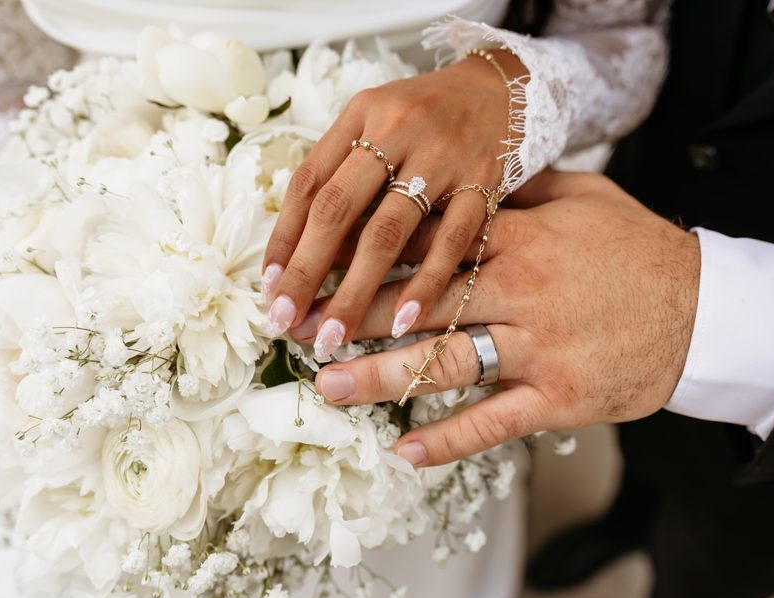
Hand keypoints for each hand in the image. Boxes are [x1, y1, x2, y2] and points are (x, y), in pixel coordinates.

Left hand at [261, 50, 526, 356]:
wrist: (504, 87)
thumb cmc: (429, 117)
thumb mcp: (378, 123)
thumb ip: (342, 171)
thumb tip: (296, 245)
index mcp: (361, 115)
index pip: (309, 183)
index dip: (284, 239)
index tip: (269, 287)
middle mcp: (396, 130)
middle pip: (337, 209)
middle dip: (307, 271)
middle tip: (287, 321)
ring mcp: (442, 157)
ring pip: (387, 232)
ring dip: (355, 291)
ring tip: (334, 335)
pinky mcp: (483, 182)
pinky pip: (450, 241)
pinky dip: (423, 284)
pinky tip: (400, 322)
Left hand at [311, 171, 700, 466]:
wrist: (705, 310)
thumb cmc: (639, 253)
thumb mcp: (584, 198)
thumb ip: (521, 192)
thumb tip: (467, 180)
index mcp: (520, 240)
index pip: (429, 243)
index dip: (369, 255)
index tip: (324, 265)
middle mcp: (521, 292)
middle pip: (418, 303)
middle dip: (352, 315)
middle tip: (300, 329)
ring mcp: (538, 349)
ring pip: (444, 364)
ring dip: (379, 377)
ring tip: (327, 386)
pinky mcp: (558, 397)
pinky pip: (493, 423)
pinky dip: (448, 440)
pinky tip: (405, 451)